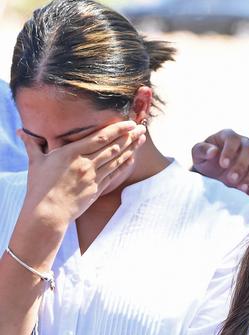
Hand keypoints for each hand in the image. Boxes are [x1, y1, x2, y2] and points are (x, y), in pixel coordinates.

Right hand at [21, 120, 144, 228]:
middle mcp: (85, 163)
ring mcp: (93, 176)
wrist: (48, 212)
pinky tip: (132, 158)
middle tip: (141, 128)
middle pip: (112, 146)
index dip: (117, 129)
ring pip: (116, 159)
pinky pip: (114, 174)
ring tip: (141, 140)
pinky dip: (124, 165)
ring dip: (130, 148)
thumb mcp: (36, 163)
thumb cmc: (40, 187)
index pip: (100, 137)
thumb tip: (21, 132)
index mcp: (71, 153)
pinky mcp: (97, 189)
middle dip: (128, 136)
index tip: (129, 123)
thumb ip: (32, 145)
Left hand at [191, 129, 248, 196]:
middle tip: (231, 179)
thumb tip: (212, 151)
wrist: (214, 170)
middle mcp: (244, 143)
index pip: (233, 140)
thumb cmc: (205, 159)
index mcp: (229, 136)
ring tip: (242, 188)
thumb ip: (202, 150)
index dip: (229, 151)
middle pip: (248, 151)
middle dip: (241, 166)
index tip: (223, 164)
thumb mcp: (198, 154)